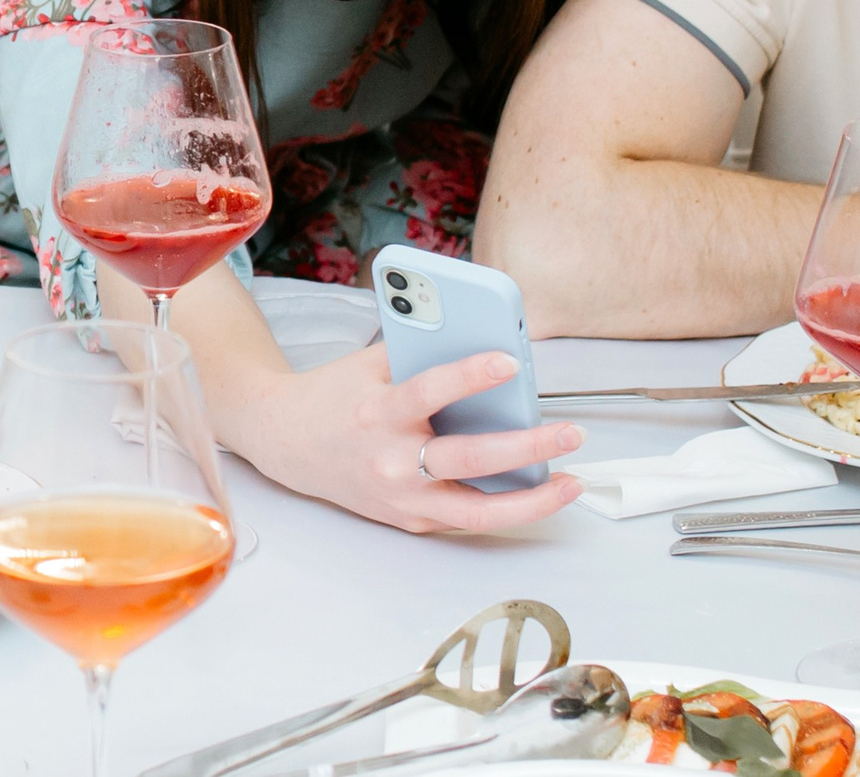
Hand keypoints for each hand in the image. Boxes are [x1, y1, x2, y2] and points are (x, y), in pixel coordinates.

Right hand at [225, 343, 585, 534]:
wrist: (287, 443)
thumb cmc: (337, 395)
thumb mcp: (371, 363)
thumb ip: (421, 353)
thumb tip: (485, 339)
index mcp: (379, 412)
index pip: (429, 392)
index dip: (470, 376)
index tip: (510, 361)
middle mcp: (391, 462)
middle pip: (467, 461)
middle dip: (526, 448)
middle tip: (569, 432)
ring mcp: (401, 498)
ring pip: (476, 513)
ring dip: (532, 502)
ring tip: (572, 481)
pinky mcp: (410, 520)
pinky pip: (466, 519)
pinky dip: (507, 508)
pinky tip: (540, 491)